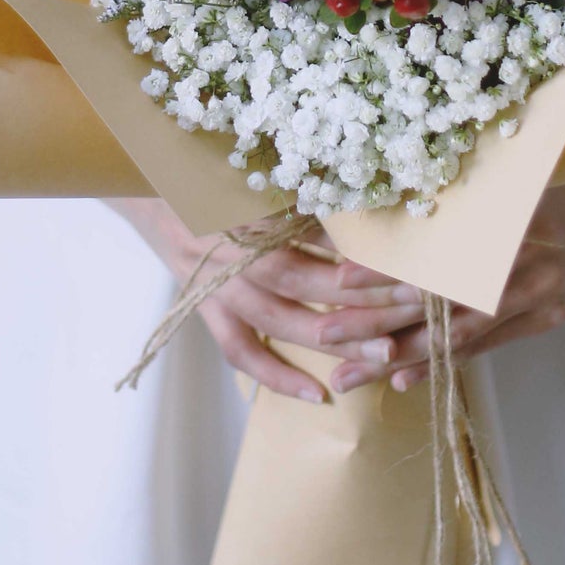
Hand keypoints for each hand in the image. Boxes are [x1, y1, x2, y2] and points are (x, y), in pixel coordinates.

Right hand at [110, 197, 426, 402]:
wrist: (149, 186)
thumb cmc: (215, 172)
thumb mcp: (260, 168)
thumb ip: (308, 187)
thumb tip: (371, 202)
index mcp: (248, 203)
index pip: (316, 231)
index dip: (362, 249)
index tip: (410, 261)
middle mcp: (230, 247)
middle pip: (302, 278)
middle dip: (361, 296)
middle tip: (415, 307)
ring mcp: (214, 283)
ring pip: (277, 318)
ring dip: (333, 338)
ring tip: (384, 355)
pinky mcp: (203, 309)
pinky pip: (240, 350)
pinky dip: (276, 375)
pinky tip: (318, 396)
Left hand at [323, 162, 564, 395]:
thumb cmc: (561, 170)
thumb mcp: (510, 173)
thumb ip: (459, 194)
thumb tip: (389, 203)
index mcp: (506, 226)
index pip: (434, 257)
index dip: (385, 271)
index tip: (336, 278)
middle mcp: (520, 270)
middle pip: (435, 306)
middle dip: (376, 326)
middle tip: (324, 339)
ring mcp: (536, 300)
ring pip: (455, 338)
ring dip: (398, 358)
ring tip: (349, 378)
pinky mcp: (546, 320)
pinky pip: (485, 346)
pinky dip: (443, 362)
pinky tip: (403, 378)